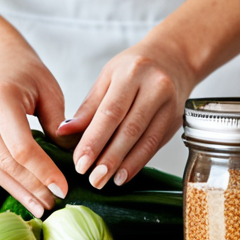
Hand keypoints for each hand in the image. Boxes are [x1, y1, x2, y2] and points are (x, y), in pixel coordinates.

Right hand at [0, 44, 69, 217]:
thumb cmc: (25, 70)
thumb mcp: (49, 90)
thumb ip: (58, 124)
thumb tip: (71, 159)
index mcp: (0, 99)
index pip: (21, 146)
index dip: (42, 171)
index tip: (63, 188)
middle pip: (6, 162)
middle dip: (32, 186)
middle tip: (54, 204)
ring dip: (19, 191)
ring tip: (41, 208)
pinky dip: (9, 183)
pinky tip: (26, 196)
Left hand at [57, 40, 194, 188]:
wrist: (173, 58)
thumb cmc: (133, 68)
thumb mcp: (107, 77)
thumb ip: (88, 107)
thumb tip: (64, 132)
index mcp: (131, 73)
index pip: (110, 112)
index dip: (94, 140)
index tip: (80, 163)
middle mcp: (155, 87)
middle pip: (129, 129)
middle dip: (109, 158)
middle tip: (92, 179)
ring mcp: (169, 104)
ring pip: (145, 141)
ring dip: (124, 165)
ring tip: (106, 181)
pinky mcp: (175, 120)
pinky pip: (155, 145)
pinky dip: (138, 162)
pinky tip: (124, 175)